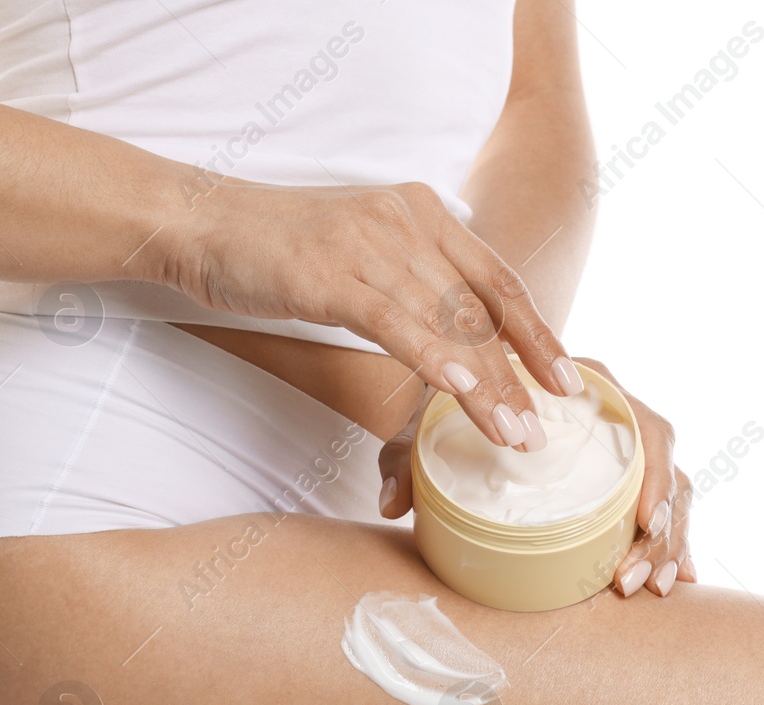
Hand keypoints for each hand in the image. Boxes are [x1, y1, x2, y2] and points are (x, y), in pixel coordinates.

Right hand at [166, 179, 584, 449]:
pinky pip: (397, 324)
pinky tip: (460, 394)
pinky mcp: (331, 276)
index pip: (495, 275)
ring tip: (515, 432)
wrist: (198, 222)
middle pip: (480, 306)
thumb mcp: (355, 247)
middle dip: (521, 370)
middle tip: (549, 422)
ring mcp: (369, 246)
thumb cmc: (270, 246)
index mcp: (419, 211)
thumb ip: (403, 273)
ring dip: (487, 384)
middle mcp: (405, 220)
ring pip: (446, 322)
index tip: (565, 377)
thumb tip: (442, 326)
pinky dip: (434, 361)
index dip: (535, 330)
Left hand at [377, 359, 696, 598]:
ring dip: (668, 542)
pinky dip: (670, 542)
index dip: (652, 472)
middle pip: (662, 465)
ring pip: (669, 489)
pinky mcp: (620, 472)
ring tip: (648, 588)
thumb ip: (403, 459)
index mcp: (582, 384)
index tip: (644, 519)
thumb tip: (391, 505)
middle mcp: (612, 408)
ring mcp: (621, 441)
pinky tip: (677, 581)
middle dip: (661, 528)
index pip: (641, 422)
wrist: (457, 395)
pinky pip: (661, 504)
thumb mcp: (421, 431)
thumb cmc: (449, 406)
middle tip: (631, 579)